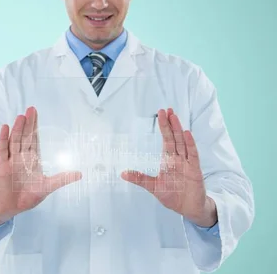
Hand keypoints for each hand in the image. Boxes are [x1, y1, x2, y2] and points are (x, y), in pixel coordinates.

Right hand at [0, 106, 81, 226]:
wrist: (11, 207)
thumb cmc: (28, 196)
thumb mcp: (47, 187)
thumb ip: (62, 179)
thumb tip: (80, 174)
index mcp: (32, 160)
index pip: (34, 139)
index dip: (34, 127)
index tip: (35, 114)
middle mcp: (21, 157)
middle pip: (25, 137)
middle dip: (28, 124)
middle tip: (30, 109)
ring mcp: (11, 160)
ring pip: (15, 141)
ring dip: (17, 129)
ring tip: (21, 117)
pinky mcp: (2, 166)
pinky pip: (3, 150)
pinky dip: (3, 139)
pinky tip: (5, 128)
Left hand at [120, 108, 217, 226]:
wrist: (188, 208)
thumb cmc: (172, 195)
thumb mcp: (153, 186)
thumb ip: (139, 179)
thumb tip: (122, 174)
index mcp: (168, 160)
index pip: (166, 139)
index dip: (164, 127)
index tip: (161, 113)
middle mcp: (178, 158)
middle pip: (174, 137)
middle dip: (170, 124)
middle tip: (167, 110)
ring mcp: (187, 163)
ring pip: (183, 143)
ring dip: (179, 130)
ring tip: (175, 117)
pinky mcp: (195, 170)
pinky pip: (193, 155)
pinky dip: (190, 144)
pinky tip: (187, 134)